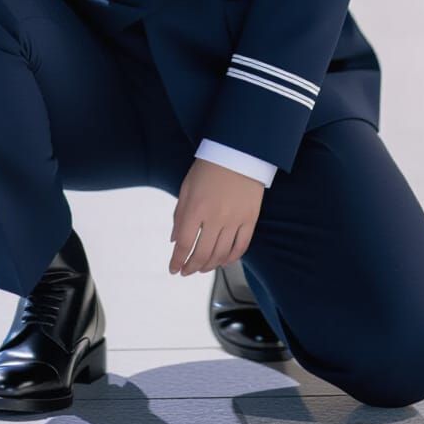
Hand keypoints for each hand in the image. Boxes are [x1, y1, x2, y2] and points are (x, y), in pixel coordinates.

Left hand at [168, 158, 263, 275]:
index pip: (183, 243)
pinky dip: (231, 259)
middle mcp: (215, 217)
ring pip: (221, 254)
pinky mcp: (250, 219)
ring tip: (202, 268)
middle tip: (186, 272)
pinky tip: (223, 262)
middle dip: (191, 267)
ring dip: (209, 266)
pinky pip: (241, 246)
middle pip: (202, 253)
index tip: (173, 269)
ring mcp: (235, 219)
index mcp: (196, 208)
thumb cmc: (209, 167)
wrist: (239, 151)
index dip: (177, 260)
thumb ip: (180, 214)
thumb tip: (174, 240)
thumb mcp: (187, 187)